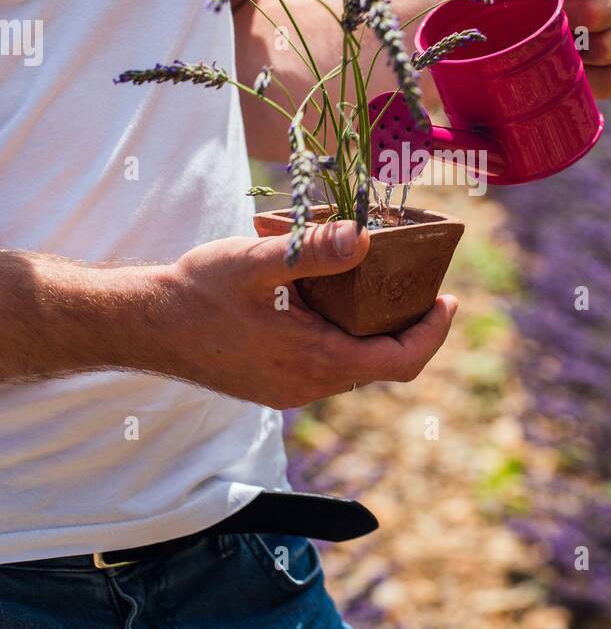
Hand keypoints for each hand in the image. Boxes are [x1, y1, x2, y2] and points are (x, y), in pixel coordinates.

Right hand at [160, 222, 457, 409]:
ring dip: (373, 332)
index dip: (433, 333)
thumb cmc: (198, 291)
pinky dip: (344, 338)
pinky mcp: (273, 386)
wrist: (145, 324)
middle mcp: (309, 386)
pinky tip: (332, 303)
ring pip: (354, 365)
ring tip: (380, 287)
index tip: (449, 300)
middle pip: (382, 364)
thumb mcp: (257, 261)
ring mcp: (290, 391)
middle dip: (408, 327)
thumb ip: (311, 250)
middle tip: (420, 286)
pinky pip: (326, 366)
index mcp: (317, 360)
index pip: (401, 361)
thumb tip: (365, 237)